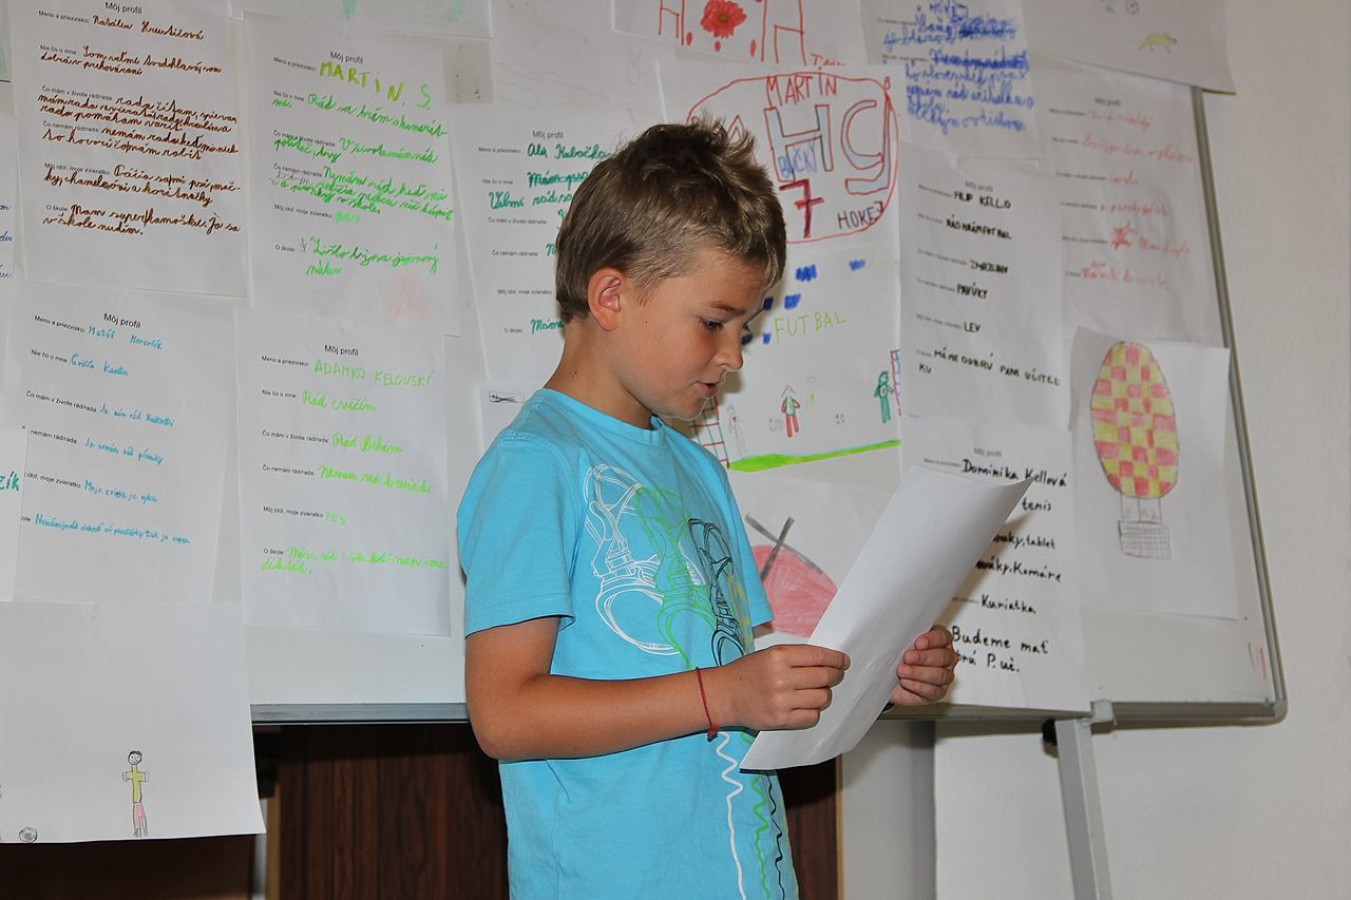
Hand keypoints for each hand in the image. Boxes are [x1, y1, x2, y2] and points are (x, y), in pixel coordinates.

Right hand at [705, 643, 849, 731]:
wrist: (724, 695)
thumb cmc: (748, 672)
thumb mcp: (769, 654)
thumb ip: (796, 656)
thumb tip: (828, 661)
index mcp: (779, 655)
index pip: (820, 657)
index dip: (837, 659)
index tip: (844, 662)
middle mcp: (781, 677)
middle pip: (825, 677)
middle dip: (835, 676)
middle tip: (835, 676)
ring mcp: (781, 700)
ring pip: (821, 698)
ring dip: (824, 694)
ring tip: (816, 692)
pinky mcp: (781, 719)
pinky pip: (811, 716)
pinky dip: (813, 711)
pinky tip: (806, 705)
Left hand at [890, 625, 958, 705]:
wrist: (890, 678)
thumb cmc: (898, 656)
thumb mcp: (900, 643)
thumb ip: (905, 636)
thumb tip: (897, 632)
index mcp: (940, 640)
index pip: (943, 637)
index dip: (932, 640)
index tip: (918, 643)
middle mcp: (945, 657)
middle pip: (943, 656)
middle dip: (923, 657)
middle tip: (907, 657)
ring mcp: (944, 675)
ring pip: (940, 675)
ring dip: (919, 673)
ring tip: (902, 671)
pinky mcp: (938, 692)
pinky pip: (934, 691)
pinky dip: (918, 687)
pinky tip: (906, 682)